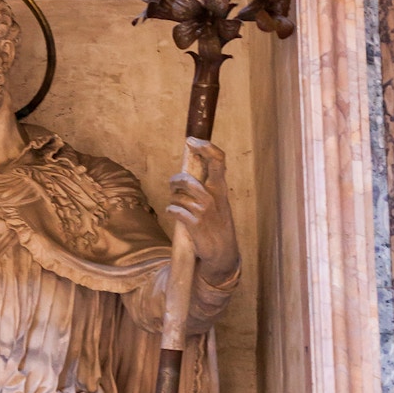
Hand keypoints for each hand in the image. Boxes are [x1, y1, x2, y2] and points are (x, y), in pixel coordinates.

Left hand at [166, 138, 239, 284]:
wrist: (222, 252)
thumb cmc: (217, 223)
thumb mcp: (218, 201)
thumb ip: (208, 184)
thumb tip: (192, 167)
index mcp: (221, 189)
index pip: (218, 160)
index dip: (205, 147)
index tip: (191, 140)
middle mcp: (214, 197)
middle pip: (191, 179)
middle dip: (177, 179)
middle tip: (174, 183)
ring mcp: (204, 211)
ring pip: (179, 195)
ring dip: (173, 197)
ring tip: (175, 201)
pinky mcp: (195, 225)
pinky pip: (175, 210)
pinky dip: (171, 210)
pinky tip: (173, 213)